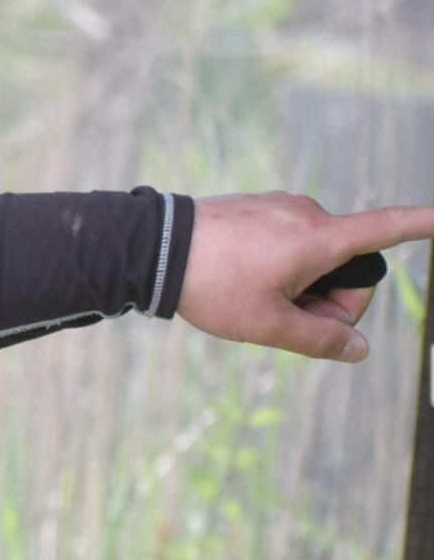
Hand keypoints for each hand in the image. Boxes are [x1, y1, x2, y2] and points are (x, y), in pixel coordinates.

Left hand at [178, 193, 433, 361]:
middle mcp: (309, 214)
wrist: (153, 247)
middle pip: (349, 267)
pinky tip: (243, 283)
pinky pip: (288, 244)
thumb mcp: (268, 325)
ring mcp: (282, 208)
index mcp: (321, 238)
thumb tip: (358, 351)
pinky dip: (281, 269)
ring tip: (256, 302)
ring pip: (316, 259)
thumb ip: (320, 340)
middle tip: (290, 321)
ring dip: (303, 288)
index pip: (388, 228)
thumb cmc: (213, 285)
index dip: (423, 224)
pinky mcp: (259, 210)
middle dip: (332, 301)